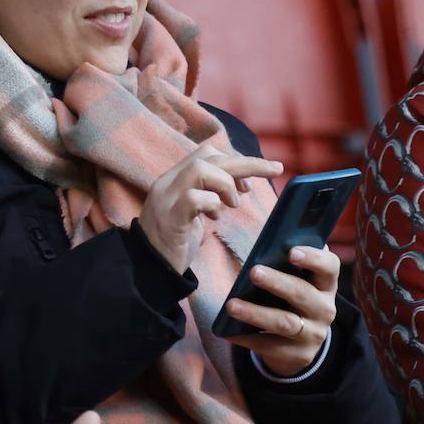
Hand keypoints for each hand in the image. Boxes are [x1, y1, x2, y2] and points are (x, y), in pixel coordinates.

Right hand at [140, 146, 282, 272]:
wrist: (148, 270)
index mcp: (173, 179)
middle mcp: (168, 183)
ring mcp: (166, 199)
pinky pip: (194, 198)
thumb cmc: (173, 242)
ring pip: (201, 169)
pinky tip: (216, 217)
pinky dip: (213, 203)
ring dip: (227, 184)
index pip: (206, 153)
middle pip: (208, 157)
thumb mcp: (191, 212)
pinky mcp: (170, 218)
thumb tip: (237, 182)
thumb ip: (207, 194)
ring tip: (234, 204)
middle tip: (274, 170)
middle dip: (247, 162)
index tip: (250, 181)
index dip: (234, 160)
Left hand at [225, 244, 338, 376]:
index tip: (291, 251)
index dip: (313, 258)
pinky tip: (229, 331)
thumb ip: (285, 264)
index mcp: (325, 284)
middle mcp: (325, 309)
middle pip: (302, 293)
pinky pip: (270, 346)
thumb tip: (261, 246)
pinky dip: (247, 338)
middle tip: (253, 272)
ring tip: (231, 305)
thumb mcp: (297, 282)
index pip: (329, 267)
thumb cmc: (291, 299)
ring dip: (256, 313)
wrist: (301, 343)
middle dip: (277, 282)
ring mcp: (314, 334)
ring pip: (285, 323)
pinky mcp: (300, 356)